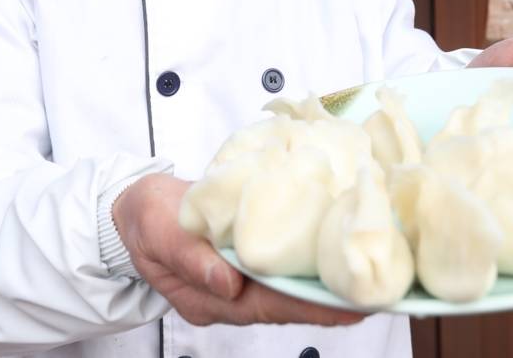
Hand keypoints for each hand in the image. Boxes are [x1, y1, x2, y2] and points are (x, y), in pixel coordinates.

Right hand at [111, 174, 365, 327]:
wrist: (135, 204)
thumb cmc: (145, 216)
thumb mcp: (158, 230)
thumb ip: (189, 258)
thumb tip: (228, 284)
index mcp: (206, 298)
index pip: (266, 307)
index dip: (308, 308)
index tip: (348, 307)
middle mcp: (228, 297)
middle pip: (286, 305)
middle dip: (330, 303)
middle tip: (377, 296)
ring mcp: (236, 283)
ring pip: (287, 291)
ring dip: (324, 287)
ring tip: (368, 281)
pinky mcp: (244, 261)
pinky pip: (281, 270)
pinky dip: (308, 266)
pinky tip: (335, 257)